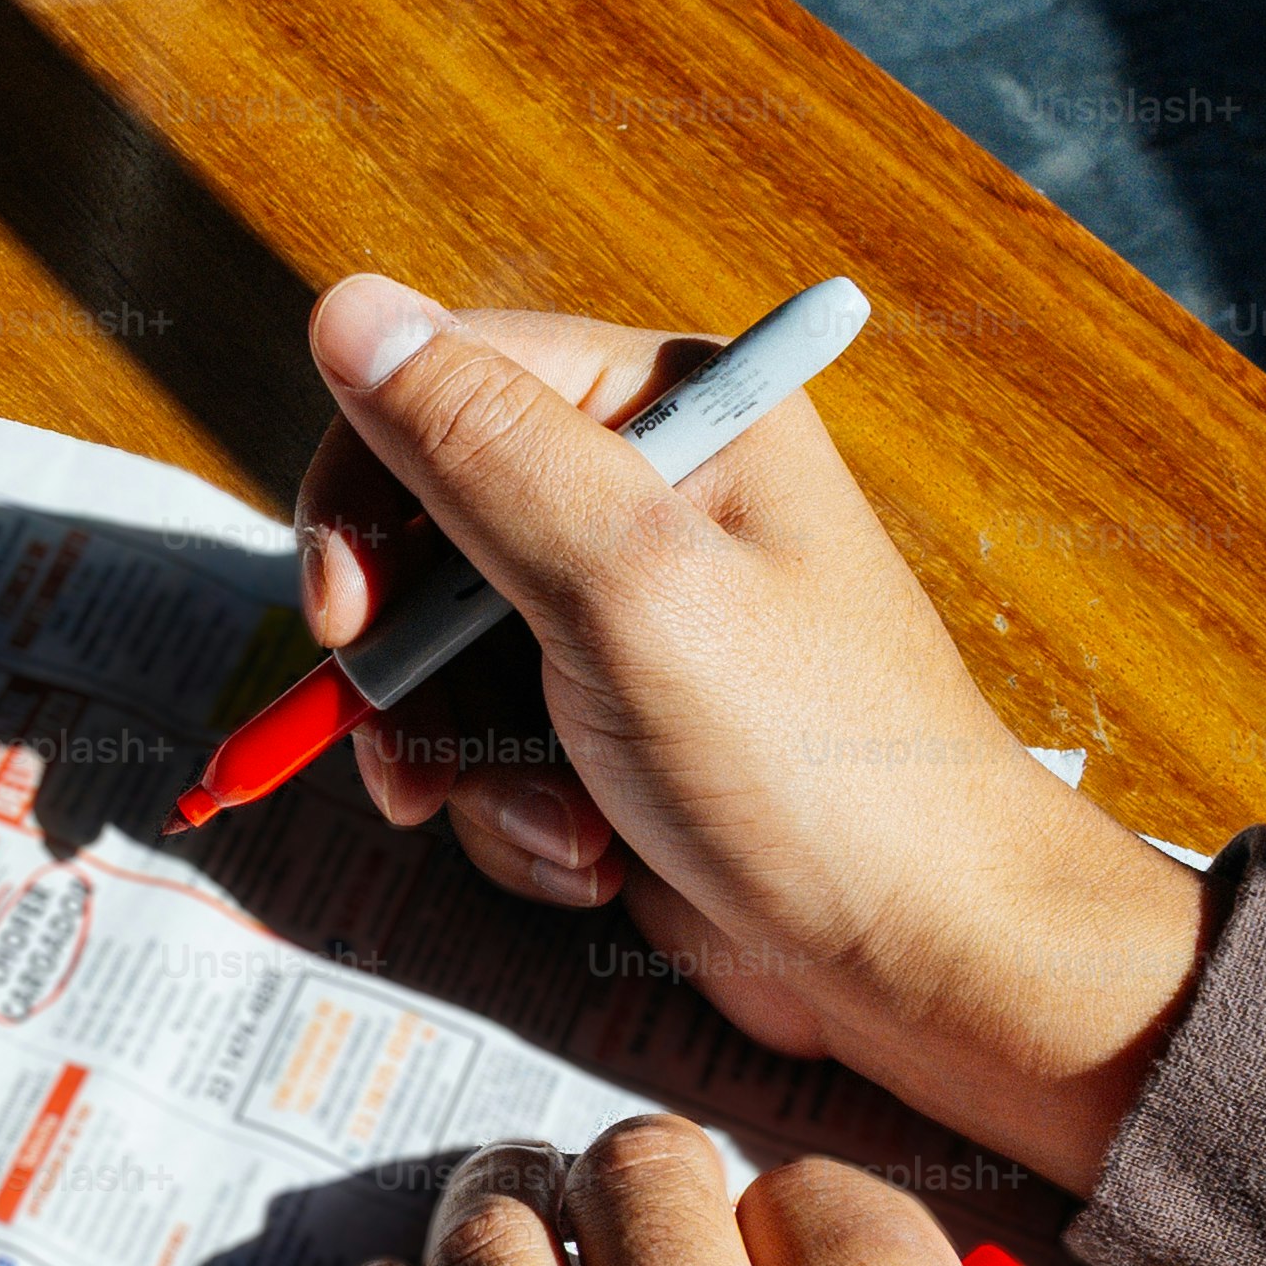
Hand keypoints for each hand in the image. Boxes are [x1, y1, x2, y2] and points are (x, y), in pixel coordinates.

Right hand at [292, 276, 1204, 1193]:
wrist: (917, 955)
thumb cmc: (809, 763)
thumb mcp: (627, 587)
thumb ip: (479, 450)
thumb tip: (347, 310)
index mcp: (674, 413)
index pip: (442, 387)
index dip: (365, 496)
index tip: (349, 617)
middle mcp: (646, 499)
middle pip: (421, 532)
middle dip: (408, 665)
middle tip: (418, 757)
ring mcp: (624, 621)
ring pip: (439, 659)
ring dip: (464, 763)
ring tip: (558, 827)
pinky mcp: (609, 728)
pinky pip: (486, 748)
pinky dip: (512, 815)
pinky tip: (593, 855)